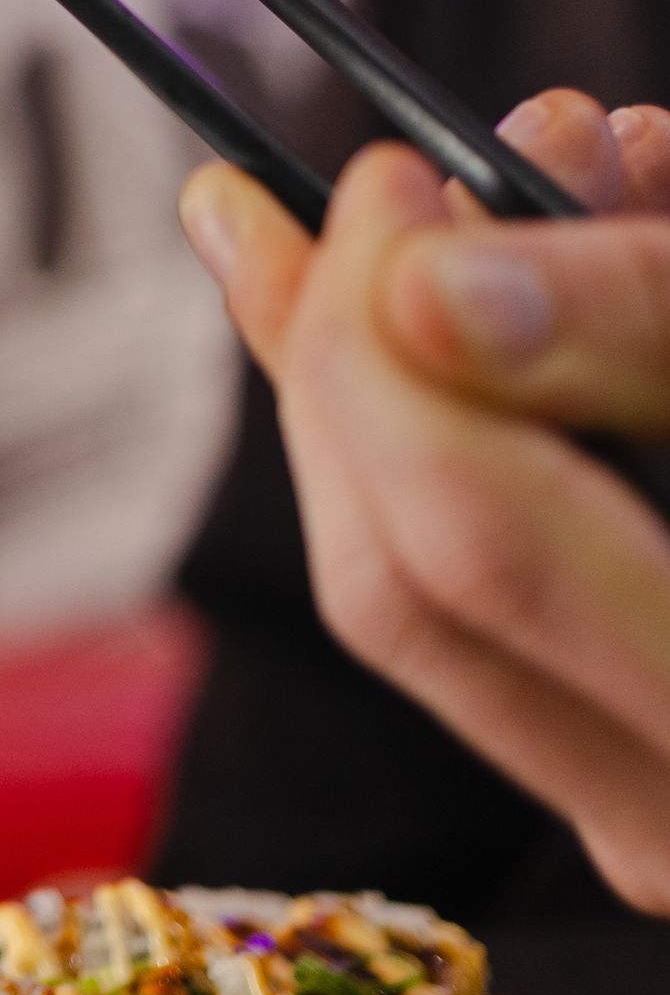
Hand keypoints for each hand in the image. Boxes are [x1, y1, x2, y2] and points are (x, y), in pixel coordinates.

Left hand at [181, 91, 669, 913]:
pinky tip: (456, 315)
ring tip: (451, 209)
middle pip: (395, 576)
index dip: (388, 328)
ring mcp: (635, 818)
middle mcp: (666, 824)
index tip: (400, 171)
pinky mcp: (617, 772)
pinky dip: (452, 445)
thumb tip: (429, 284)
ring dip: (392, 375)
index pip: (461, 539)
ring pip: (405, 592)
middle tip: (385, 179)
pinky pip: (465, 609)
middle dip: (356, 344)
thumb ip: (642, 320)